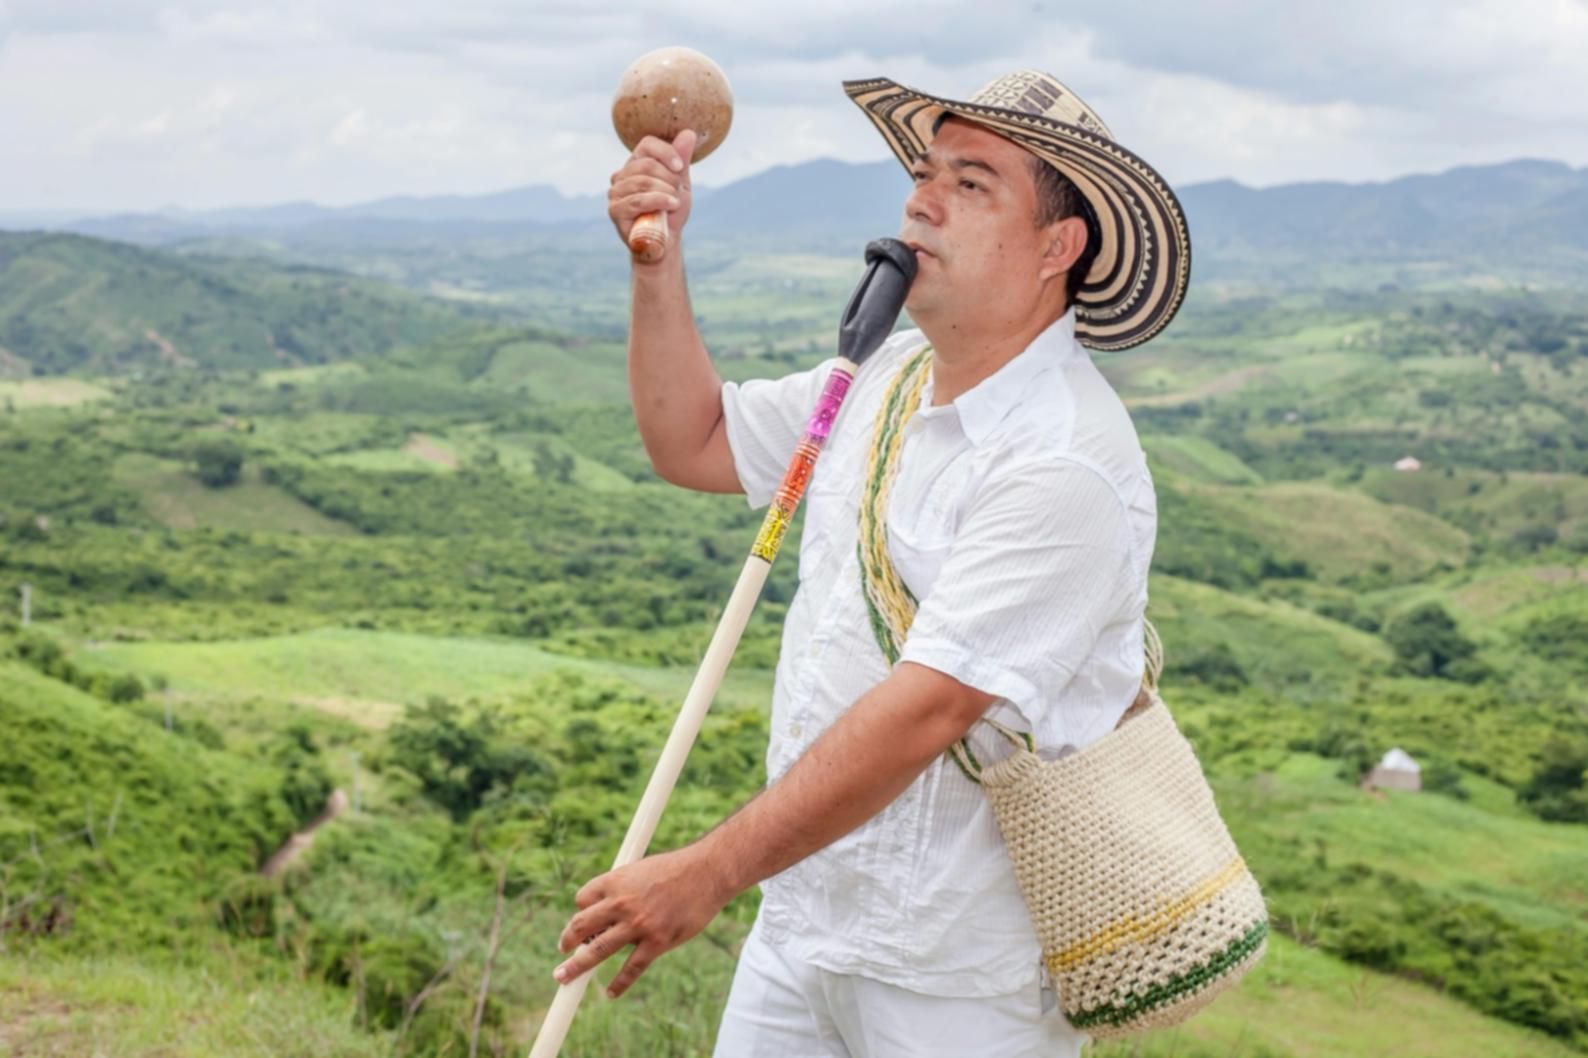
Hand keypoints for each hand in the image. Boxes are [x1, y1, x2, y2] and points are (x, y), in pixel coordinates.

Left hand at [553, 843, 733, 997]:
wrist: (708, 872)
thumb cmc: (676, 869)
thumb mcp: (641, 869)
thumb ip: (623, 889)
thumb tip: (608, 910)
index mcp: (616, 880)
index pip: (582, 900)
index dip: (580, 912)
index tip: (583, 922)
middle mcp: (622, 902)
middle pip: (581, 926)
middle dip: (567, 940)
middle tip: (562, 950)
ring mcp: (639, 924)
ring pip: (598, 950)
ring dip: (577, 966)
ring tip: (563, 977)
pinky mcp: (657, 941)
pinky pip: (632, 968)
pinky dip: (619, 983)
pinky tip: (610, 992)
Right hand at [607, 128, 697, 252]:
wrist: (664, 242)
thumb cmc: (670, 213)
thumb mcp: (680, 184)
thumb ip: (681, 160)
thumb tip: (688, 133)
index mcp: (636, 164)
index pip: (647, 144)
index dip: (666, 152)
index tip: (680, 167)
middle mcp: (622, 175)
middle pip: (646, 164)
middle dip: (669, 178)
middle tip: (678, 193)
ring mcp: (615, 193)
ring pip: (643, 182)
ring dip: (666, 192)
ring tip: (674, 203)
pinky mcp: (615, 210)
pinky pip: (638, 200)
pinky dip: (658, 201)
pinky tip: (670, 206)